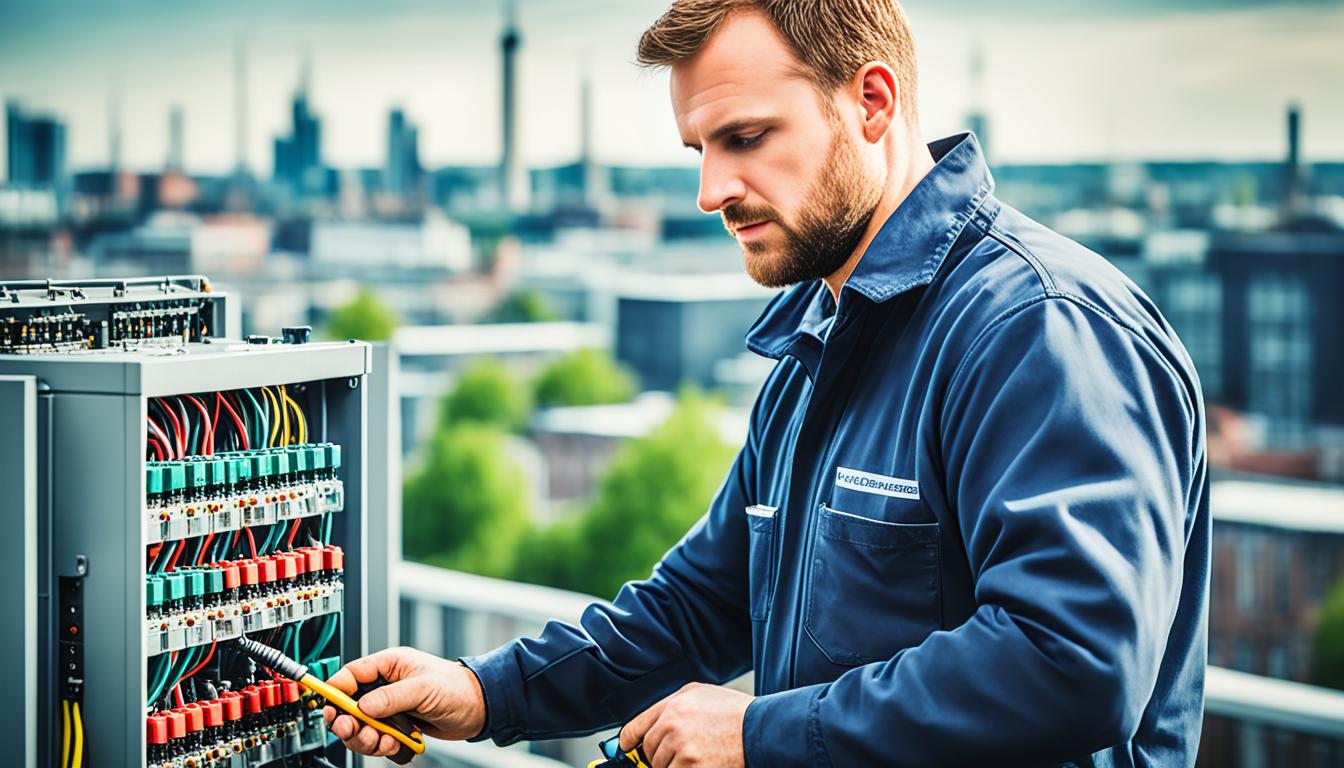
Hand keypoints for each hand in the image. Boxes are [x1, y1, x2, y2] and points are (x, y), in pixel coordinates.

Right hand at [323, 646, 486, 757]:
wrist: (478, 709)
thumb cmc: (456, 687)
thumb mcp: (423, 688)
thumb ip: (392, 697)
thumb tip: (363, 706)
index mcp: (389, 665)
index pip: (351, 674)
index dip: (336, 690)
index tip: (330, 707)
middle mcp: (386, 686)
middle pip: (350, 706)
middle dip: (350, 722)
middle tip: (354, 731)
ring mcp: (390, 708)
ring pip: (362, 727)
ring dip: (368, 738)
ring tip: (382, 741)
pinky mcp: (396, 726)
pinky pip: (378, 740)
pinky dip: (383, 747)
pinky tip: (395, 745)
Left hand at [619, 683, 752, 767]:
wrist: (761, 729)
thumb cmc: (735, 713)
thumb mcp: (701, 694)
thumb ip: (673, 706)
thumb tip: (653, 726)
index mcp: (673, 706)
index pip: (636, 727)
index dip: (629, 741)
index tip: (627, 747)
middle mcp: (673, 727)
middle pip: (649, 752)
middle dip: (660, 756)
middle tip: (683, 753)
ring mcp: (682, 750)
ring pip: (662, 767)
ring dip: (675, 766)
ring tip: (699, 756)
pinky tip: (703, 763)